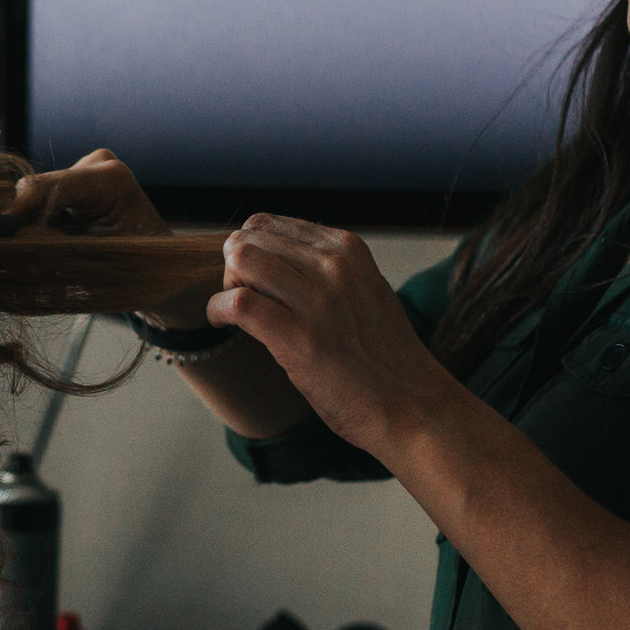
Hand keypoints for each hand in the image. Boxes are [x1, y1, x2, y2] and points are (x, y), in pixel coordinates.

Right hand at [10, 149, 209, 323]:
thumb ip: (50, 249)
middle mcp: (98, 164)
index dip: (12, 215)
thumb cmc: (142, 273)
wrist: (169, 273)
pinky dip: (43, 227)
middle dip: (24, 225)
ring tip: (49, 259)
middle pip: (36, 192)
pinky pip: (45, 203)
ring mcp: (89, 171)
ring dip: (33, 228)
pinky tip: (57, 246)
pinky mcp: (80, 183)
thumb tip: (7, 240)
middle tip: (20, 262)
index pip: (42, 188)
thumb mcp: (93, 266)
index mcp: (109, 178)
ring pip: (37, 200)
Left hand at [208, 214, 451, 452]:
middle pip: (251, 238)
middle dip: (234, 266)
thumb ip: (326, 271)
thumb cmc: (384, 357)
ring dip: (226, 285)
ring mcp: (318, 301)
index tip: (253, 278)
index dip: (251, 249)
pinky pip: (238, 303)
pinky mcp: (300, 338)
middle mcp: (334, 266)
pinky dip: (218, 310)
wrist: (412, 405)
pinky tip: (223, 324)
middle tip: (241, 297)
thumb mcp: (364, 292)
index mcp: (348, 250)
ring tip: (236, 311)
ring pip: (242, 260)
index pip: (271, 224)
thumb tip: (274, 260)